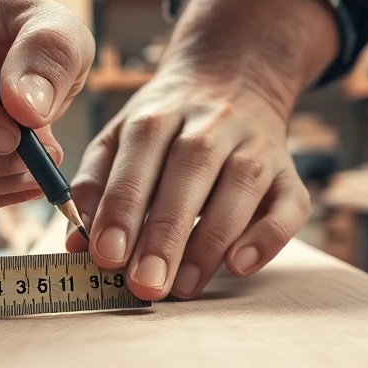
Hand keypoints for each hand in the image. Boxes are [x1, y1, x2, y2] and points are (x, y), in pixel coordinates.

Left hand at [65, 0, 338, 300]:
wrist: (233, 80)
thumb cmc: (164, 128)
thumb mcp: (120, 140)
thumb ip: (94, 187)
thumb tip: (77, 245)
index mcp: (159, 113)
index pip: (139, 156)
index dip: (122, 207)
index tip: (106, 255)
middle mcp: (210, 123)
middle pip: (190, 172)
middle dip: (165, 233)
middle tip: (144, 284)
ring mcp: (255, 144)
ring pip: (241, 185)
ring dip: (210, 241)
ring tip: (181, 287)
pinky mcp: (289, 171)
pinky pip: (289, 203)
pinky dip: (267, 236)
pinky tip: (239, 265)